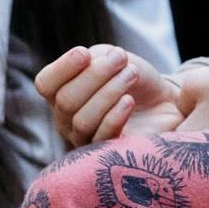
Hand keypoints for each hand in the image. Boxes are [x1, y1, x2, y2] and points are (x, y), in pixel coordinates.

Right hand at [36, 44, 182, 145]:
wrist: (162, 100)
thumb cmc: (130, 75)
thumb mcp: (110, 57)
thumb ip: (94, 58)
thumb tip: (87, 63)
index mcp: (61, 93)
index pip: (46, 84)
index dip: (62, 68)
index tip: (85, 53)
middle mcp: (66, 119)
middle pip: (66, 101)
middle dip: (95, 75)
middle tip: (121, 58)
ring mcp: (84, 139)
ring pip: (82, 121)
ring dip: (109, 92)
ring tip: (131, 74)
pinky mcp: (106, 154)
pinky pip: (101, 138)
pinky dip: (115, 116)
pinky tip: (129, 100)